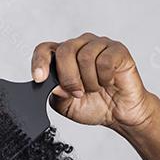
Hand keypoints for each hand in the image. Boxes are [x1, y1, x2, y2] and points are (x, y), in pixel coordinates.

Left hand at [31, 33, 159, 131]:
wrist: (119, 114)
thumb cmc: (94, 105)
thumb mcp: (67, 106)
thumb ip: (57, 94)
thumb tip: (52, 84)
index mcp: (63, 57)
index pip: (45, 49)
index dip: (40, 61)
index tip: (39, 78)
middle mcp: (80, 46)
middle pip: (65, 51)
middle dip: (68, 78)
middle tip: (77, 93)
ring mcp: (99, 45)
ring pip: (85, 56)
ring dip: (89, 81)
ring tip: (96, 88)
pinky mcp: (117, 50)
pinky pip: (104, 60)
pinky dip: (104, 77)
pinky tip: (108, 81)